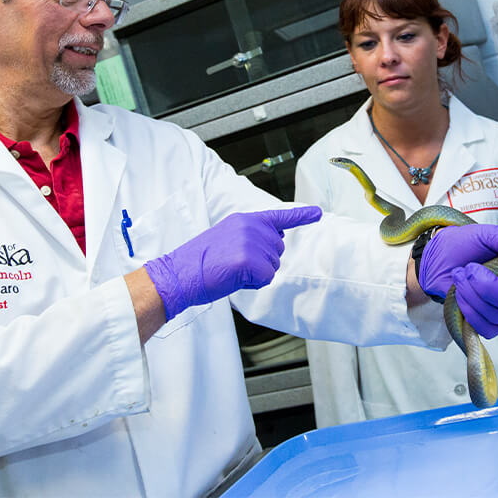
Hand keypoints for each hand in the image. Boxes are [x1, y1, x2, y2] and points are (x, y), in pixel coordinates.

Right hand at [144, 206, 321, 319]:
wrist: (179, 274)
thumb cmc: (200, 262)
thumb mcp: (227, 239)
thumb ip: (251, 237)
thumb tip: (274, 244)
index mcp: (245, 220)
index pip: (279, 216)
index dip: (301, 216)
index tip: (319, 213)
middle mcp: (251, 226)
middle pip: (278, 250)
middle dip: (262, 262)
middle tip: (234, 264)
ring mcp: (251, 241)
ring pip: (273, 266)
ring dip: (257, 274)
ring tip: (231, 271)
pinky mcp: (249, 260)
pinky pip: (266, 278)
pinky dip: (253, 284)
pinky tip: (234, 278)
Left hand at [418, 224, 497, 337]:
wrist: (441, 257)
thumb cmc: (467, 244)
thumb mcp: (488, 235)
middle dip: (486, 286)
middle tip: (469, 268)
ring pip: (497, 316)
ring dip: (471, 294)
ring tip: (460, 275)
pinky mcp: (492, 323)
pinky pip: (485, 327)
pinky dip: (468, 310)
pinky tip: (461, 293)